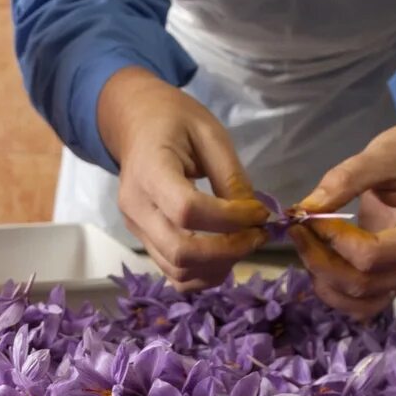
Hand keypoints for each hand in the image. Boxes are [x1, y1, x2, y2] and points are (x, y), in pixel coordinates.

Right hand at [97, 67, 267, 288]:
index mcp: (149, 171)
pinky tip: (224, 256)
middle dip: (228, 251)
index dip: (230, 219)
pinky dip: (203, 274)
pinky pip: (174, 274)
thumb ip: (231, 176)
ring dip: (218, 266)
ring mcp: (136, 228)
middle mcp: (136, 207)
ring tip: (244, 244)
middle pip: (180, 251)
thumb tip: (253, 217)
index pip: (187, 211)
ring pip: (178, 270)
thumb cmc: (174, 121)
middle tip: (256, 236)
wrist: (136, 125)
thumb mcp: (209, 134)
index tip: (259, 212)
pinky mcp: (143, 241)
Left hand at [290, 99, 395, 318]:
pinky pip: (364, 303)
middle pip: (364, 284)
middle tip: (298, 231)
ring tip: (307, 248)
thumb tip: (306, 209)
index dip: (334, 241)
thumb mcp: (383, 154)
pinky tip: (320, 264)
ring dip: (325, 283)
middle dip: (321, 262)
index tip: (309, 216)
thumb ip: (345, 180)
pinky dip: (336, 292)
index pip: (373, 256)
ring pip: (361, 303)